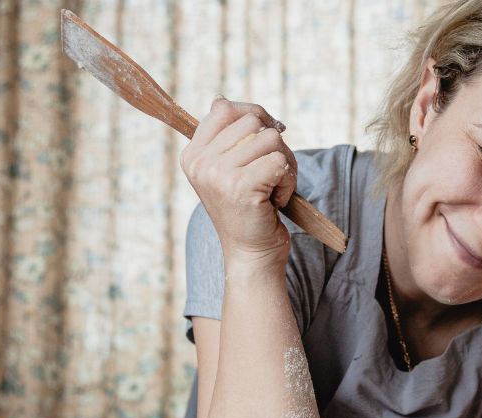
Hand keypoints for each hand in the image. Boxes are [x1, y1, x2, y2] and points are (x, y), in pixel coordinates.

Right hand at [179, 96, 297, 262]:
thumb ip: (226, 136)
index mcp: (193, 155)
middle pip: (253, 121)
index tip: (263, 140)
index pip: (224, 108)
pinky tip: (276, 199)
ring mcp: (218, 175)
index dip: (253, 116)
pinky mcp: (240, 187)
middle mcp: (200, 163)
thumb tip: (220, 99)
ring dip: (283, 164)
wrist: (250, 254)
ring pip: (271, 139)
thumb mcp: (227, 169)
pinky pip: (280, 161)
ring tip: (272, 188)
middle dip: (273, 144)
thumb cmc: (246, 210)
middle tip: (270, 173)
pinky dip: (288, 181)